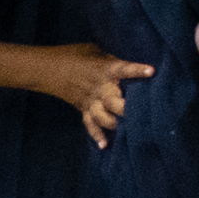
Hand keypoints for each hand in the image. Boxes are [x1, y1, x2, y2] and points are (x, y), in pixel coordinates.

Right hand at [40, 43, 155, 147]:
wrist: (47, 68)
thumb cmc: (76, 55)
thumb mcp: (96, 52)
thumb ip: (114, 62)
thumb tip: (133, 70)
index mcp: (104, 69)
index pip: (123, 69)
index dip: (136, 70)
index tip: (151, 71)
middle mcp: (98, 87)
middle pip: (113, 100)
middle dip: (126, 107)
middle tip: (141, 113)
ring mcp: (89, 100)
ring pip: (102, 115)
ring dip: (114, 123)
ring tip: (129, 130)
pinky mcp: (82, 108)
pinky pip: (89, 123)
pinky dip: (96, 134)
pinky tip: (105, 145)